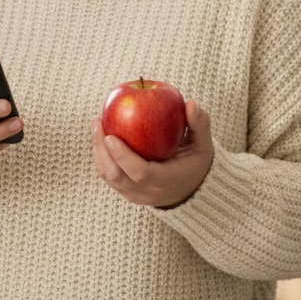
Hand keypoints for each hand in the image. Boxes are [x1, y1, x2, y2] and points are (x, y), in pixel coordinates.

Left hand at [91, 100, 213, 207]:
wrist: (191, 189)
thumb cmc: (196, 162)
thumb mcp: (203, 144)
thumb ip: (200, 124)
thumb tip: (191, 103)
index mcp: (168, 182)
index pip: (140, 173)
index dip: (123, 156)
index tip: (110, 135)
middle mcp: (149, 193)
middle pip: (117, 176)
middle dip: (102, 149)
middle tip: (98, 122)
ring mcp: (136, 196)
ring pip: (108, 177)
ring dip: (98, 151)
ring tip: (97, 124)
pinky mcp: (127, 193)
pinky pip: (108, 176)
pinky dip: (101, 156)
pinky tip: (100, 134)